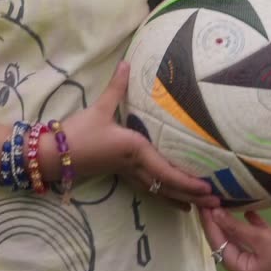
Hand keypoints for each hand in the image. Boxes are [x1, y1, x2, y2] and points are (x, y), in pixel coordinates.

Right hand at [55, 63, 221, 209]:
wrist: (54, 155)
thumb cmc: (78, 133)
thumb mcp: (99, 108)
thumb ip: (116, 87)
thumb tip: (126, 63)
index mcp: (135, 150)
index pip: (167, 172)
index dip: (189, 182)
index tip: (208, 189)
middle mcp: (135, 165)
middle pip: (167, 186)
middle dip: (192, 196)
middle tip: (215, 205)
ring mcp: (126, 173)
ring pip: (158, 190)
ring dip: (178, 198)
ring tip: (197, 207)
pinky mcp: (119, 174)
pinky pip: (147, 188)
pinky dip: (162, 194)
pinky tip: (168, 197)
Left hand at [199, 207, 270, 270]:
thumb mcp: (259, 237)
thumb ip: (234, 226)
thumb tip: (214, 214)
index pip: (220, 248)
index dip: (210, 227)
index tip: (202, 208)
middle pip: (229, 247)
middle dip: (220, 226)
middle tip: (208, 205)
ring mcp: (264, 270)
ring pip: (243, 245)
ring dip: (235, 227)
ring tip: (224, 206)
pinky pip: (258, 245)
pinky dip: (252, 229)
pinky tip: (249, 211)